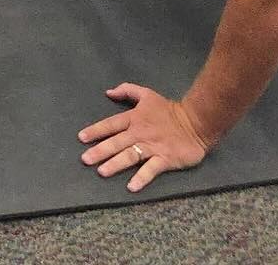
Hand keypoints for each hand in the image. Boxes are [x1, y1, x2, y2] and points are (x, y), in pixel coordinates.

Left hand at [79, 84, 208, 192]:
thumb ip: (127, 90)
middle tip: (85, 160)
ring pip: (130, 156)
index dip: (96, 131)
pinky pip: (151, 170)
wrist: (196, 122)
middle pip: (116, 142)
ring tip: (102, 172)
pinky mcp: (165, 159)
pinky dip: (141, 178)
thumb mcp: (147, 94)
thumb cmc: (169, 110)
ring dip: (115, 164)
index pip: (110, 124)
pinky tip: (131, 187)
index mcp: (134, 118)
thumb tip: (108, 92)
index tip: (81, 138)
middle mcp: (139, 133)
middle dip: (100, 151)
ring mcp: (152, 147)